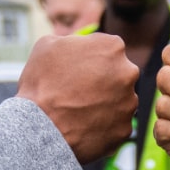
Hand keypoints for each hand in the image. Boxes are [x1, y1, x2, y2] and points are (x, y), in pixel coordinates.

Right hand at [18, 32, 138, 164]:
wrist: (39, 126)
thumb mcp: (48, 45)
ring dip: (105, 103)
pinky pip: (116, 125)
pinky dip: (103, 126)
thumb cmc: (41, 82)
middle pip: (119, 74)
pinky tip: (84, 126)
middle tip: (80, 91)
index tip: (79, 68)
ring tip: (80, 111)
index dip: (92, 58)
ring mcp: (129, 103)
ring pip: (120, 100)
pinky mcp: (125, 129)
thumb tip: (79, 45)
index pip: (108, 48)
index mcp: (113, 47)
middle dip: (103, 80)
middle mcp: (128, 73)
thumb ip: (73, 40)